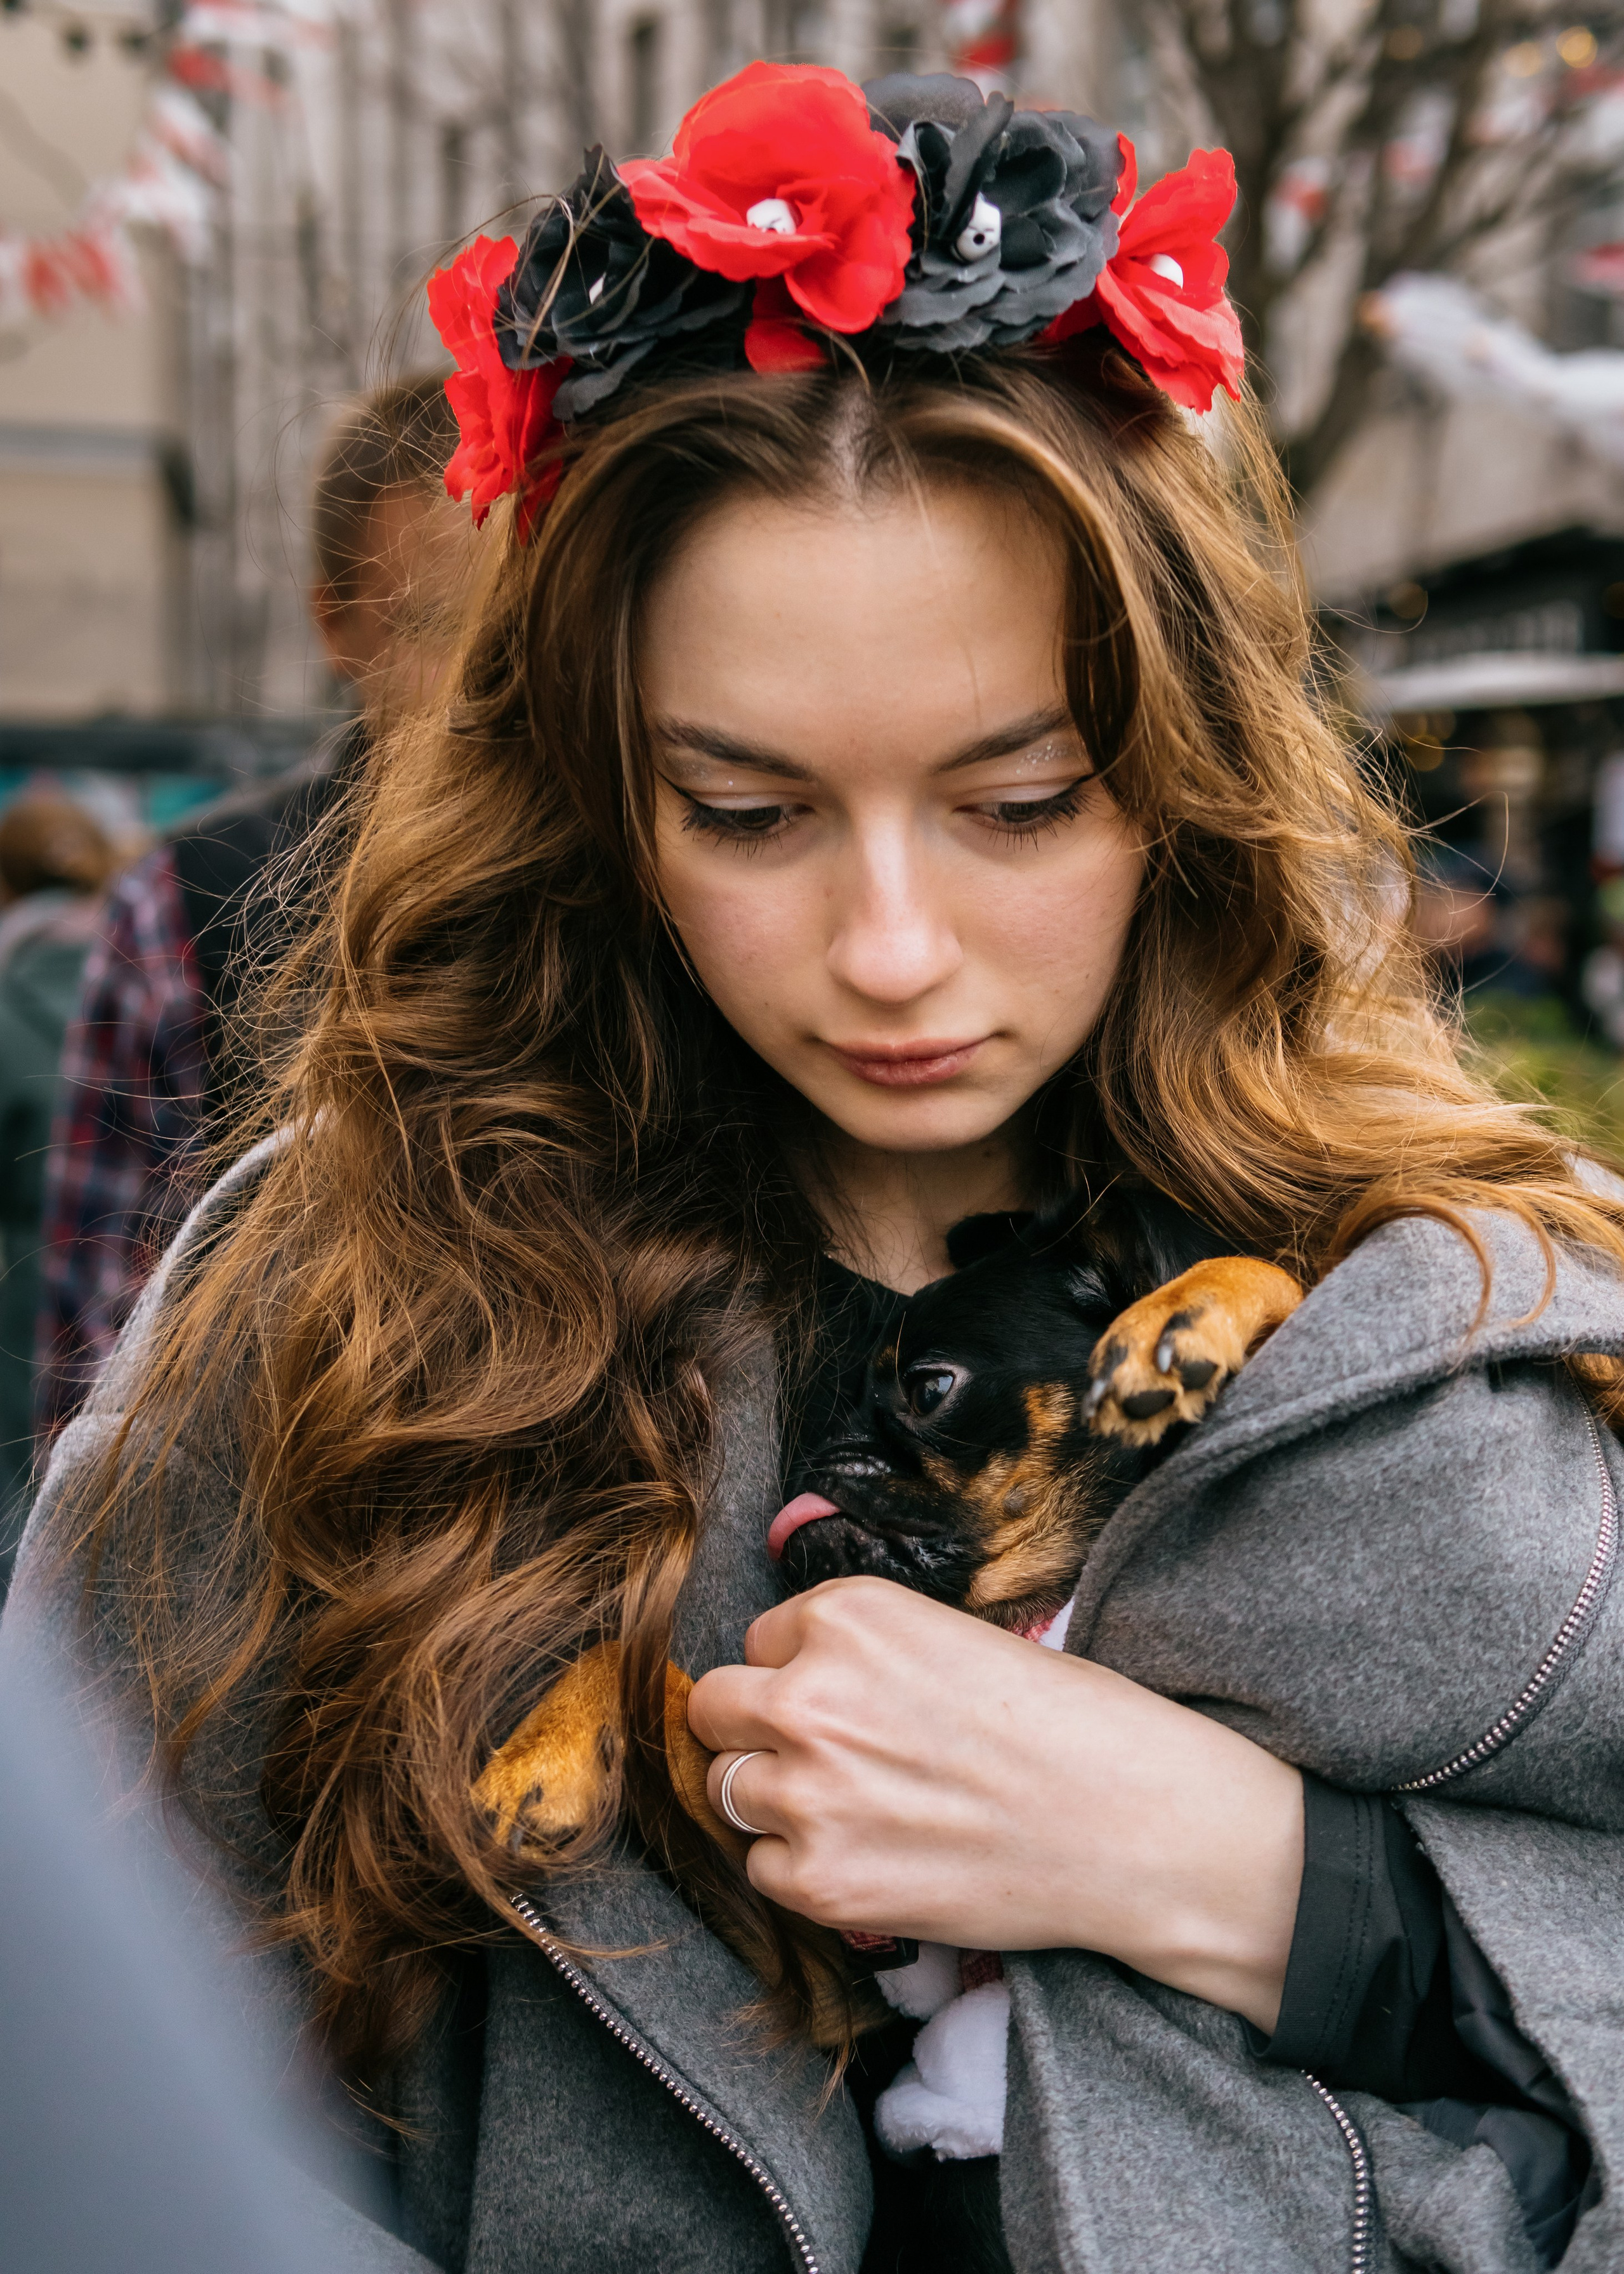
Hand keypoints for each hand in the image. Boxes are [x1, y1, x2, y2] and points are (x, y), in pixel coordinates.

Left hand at [688, 1577, 1302, 2031]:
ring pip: (727, 1789)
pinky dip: (803, 1869)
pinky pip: (763, 1868)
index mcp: (846, 1616)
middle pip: (714, 1709)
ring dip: (773, 1799)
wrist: (1131, 1824)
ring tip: (851, 1810)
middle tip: (817, 1757)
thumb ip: (862, 1652)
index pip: (761, 1641)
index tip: (847, 1701)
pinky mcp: (820, 1880)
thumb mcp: (952, 1638)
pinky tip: (873, 1858)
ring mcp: (807, 1792)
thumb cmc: (1066, 1724)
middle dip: (754, 1730)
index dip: (799, 1673)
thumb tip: (795, 1674)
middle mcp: (808, 1694)